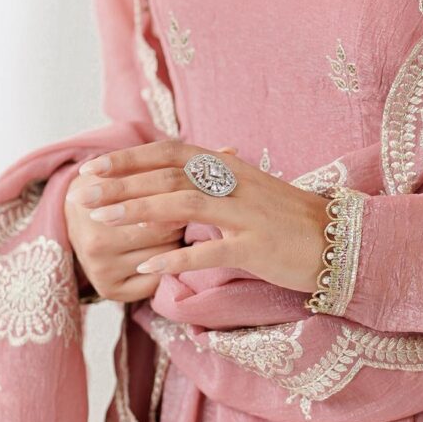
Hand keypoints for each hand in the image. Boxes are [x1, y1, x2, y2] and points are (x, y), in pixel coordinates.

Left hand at [69, 139, 328, 298]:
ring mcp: (246, 214)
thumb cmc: (290, 220)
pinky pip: (208, 251)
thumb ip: (213, 182)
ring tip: (101, 223)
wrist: (340, 240)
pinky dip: (175, 258)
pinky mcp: (256, 247)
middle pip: (167, 175)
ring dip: (137, 212)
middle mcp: (235, 183)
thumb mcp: (249, 190)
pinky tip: (147, 268)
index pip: (170, 153)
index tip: (94, 168)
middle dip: (121, 184)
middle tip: (83, 195)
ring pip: (182, 204)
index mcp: (230, 168)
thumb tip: (173, 178)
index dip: (129, 159)